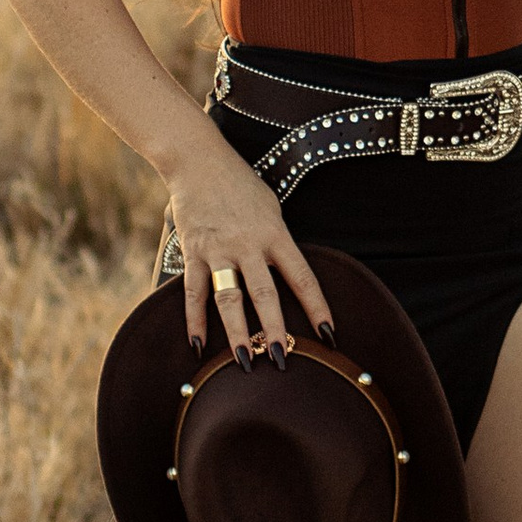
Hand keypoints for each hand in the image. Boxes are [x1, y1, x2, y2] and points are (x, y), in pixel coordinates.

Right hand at [164, 138, 333, 362]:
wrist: (199, 161)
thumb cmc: (241, 184)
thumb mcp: (272, 208)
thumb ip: (278, 241)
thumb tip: (287, 273)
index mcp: (275, 234)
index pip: (301, 277)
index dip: (316, 307)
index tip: (328, 333)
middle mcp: (248, 244)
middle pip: (264, 294)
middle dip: (274, 329)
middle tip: (283, 358)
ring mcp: (218, 250)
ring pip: (228, 298)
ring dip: (237, 332)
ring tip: (244, 361)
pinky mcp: (192, 251)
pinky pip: (193, 292)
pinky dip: (194, 320)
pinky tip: (199, 344)